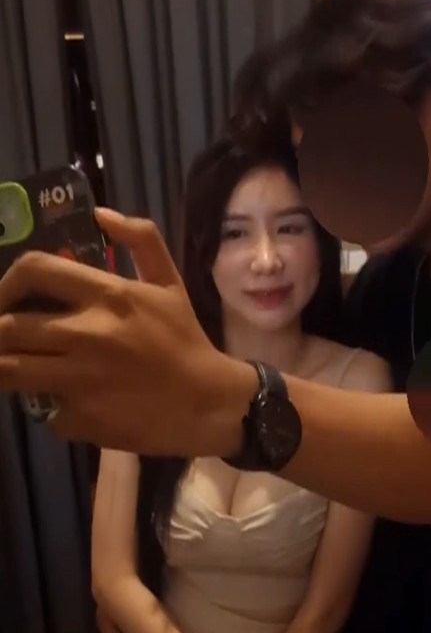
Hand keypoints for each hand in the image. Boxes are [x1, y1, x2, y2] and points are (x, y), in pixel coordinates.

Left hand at [0, 209, 253, 454]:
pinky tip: (73, 407)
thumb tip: (101, 214)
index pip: (34, 270)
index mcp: (108, 295)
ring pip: (10, 371)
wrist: (209, 402)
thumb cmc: (186, 341)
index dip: (4, 283)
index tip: (4, 300)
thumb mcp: (169, 284)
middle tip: (5, 339)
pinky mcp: (83, 418)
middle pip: (6, 329)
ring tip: (15, 369)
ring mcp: (81, 379)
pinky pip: (49, 414)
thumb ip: (141, 240)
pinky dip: (55, 411)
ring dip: (6, 370)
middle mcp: (87, 334)